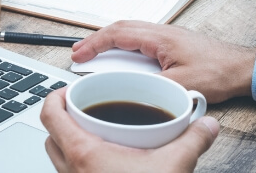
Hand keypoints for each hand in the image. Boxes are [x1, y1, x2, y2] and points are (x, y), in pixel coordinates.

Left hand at [40, 88, 219, 172]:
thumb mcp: (174, 165)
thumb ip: (192, 140)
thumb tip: (205, 125)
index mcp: (83, 153)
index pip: (50, 115)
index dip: (55, 96)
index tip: (70, 90)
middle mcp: (71, 170)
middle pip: (51, 135)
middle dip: (63, 119)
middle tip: (84, 110)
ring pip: (57, 156)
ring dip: (69, 142)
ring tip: (94, 133)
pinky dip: (79, 162)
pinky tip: (105, 162)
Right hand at [72, 21, 255, 102]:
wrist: (242, 67)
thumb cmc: (219, 71)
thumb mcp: (182, 85)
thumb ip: (153, 86)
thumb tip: (130, 89)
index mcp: (160, 37)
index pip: (118, 34)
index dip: (94, 44)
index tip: (79, 54)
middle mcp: (161, 32)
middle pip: (119, 28)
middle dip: (95, 39)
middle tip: (79, 52)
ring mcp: (167, 35)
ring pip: (129, 30)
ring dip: (109, 40)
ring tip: (94, 53)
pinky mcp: (172, 42)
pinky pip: (140, 37)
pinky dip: (123, 43)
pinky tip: (121, 55)